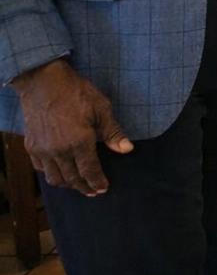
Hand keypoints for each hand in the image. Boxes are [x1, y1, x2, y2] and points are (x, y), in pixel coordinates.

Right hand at [12, 59, 132, 195]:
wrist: (44, 82)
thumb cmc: (77, 93)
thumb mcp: (102, 109)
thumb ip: (113, 132)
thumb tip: (127, 149)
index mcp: (79, 142)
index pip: (90, 171)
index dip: (97, 182)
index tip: (104, 189)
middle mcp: (59, 151)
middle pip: (72, 178)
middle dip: (84, 187)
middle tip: (93, 192)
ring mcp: (42, 150)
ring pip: (54, 178)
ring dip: (67, 184)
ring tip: (77, 185)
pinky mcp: (31, 146)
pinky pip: (40, 168)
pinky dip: (50, 174)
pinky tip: (58, 172)